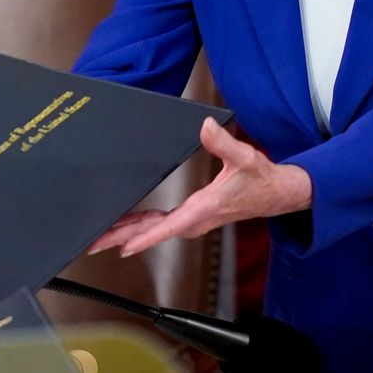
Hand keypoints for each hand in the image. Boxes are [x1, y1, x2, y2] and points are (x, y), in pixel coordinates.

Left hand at [87, 118, 312, 257]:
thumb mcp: (244, 157)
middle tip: (94, 243)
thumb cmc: (261, 179)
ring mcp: (194, 220)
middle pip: (152, 232)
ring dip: (128, 234)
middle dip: (122, 238)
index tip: (123, 246)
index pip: (168, 227)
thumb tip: (205, 126)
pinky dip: (142, 227)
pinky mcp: (194, 217)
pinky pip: (162, 225)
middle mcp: (195, 220)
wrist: (277, 194)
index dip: (144, 238)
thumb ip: (223, 143)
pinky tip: (127, 225)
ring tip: (101, 236)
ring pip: (154, 230)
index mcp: (204, 209)